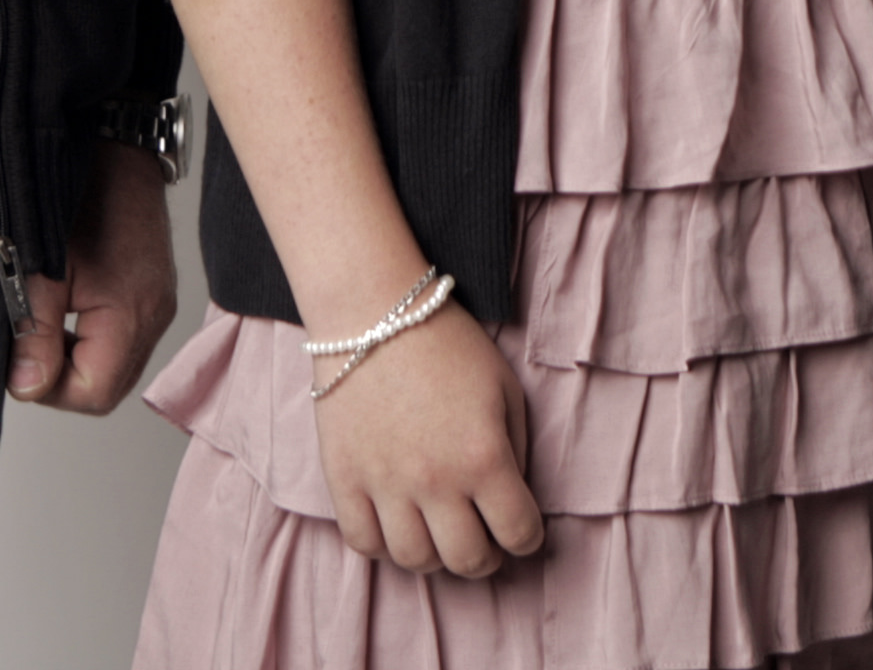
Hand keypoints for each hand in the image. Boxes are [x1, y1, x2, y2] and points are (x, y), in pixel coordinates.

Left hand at [10, 139, 176, 413]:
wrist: (115, 146)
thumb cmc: (80, 195)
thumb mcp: (43, 268)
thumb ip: (34, 333)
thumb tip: (26, 388)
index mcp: (132, 314)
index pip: (93, 394)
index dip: (49, 387)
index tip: (22, 357)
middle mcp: (155, 317)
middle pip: (106, 388)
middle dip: (61, 377)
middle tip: (29, 341)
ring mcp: (158, 305)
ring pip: (114, 367)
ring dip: (76, 358)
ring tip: (47, 320)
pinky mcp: (153, 294)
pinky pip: (124, 341)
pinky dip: (92, 338)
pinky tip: (68, 307)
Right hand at [316, 298, 543, 577]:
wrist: (373, 312)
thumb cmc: (448, 345)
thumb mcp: (504, 389)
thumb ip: (516, 450)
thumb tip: (512, 497)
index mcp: (483, 456)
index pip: (519, 532)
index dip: (528, 537)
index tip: (521, 528)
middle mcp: (436, 480)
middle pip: (467, 560)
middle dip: (485, 557)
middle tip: (484, 539)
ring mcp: (385, 484)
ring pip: (415, 560)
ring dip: (436, 557)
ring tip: (440, 534)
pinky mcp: (344, 479)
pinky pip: (364, 543)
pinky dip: (383, 546)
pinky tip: (397, 524)